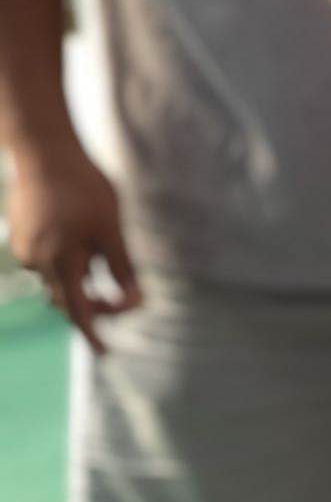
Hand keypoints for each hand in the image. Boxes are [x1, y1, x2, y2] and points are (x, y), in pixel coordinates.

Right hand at [8, 143, 140, 352]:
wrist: (43, 149)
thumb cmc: (83, 186)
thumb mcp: (112, 228)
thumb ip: (123, 266)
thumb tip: (139, 300)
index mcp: (61, 261)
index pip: (78, 311)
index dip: (93, 334)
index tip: (106, 352)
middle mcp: (37, 261)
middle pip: (68, 299)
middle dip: (95, 305)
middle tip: (123, 300)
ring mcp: (25, 249)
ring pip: (58, 280)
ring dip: (82, 281)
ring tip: (100, 258)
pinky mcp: (20, 236)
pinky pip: (47, 263)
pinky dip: (67, 263)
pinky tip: (78, 240)